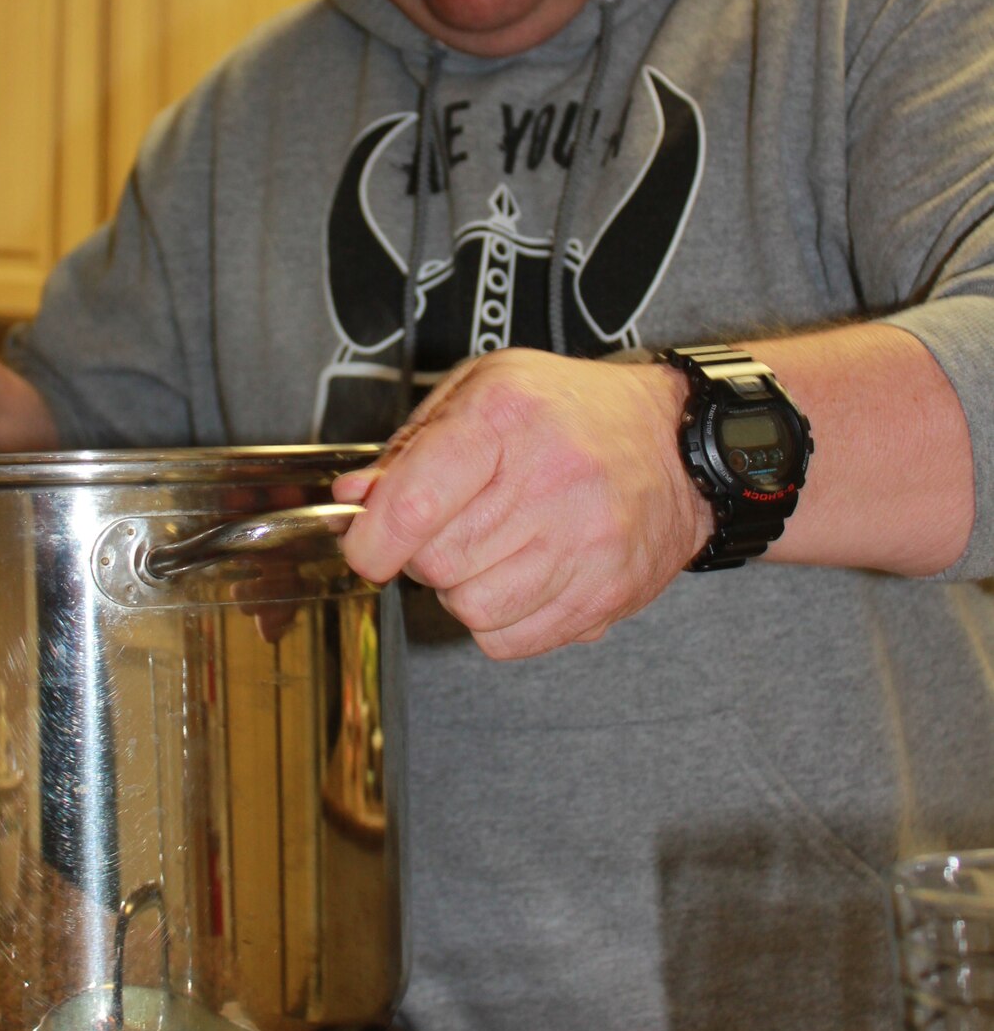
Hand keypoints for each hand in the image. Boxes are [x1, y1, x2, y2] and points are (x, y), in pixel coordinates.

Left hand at [333, 350, 711, 659]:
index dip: (370, 539)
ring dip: (462, 589)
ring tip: (489, 549)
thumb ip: (411, 445)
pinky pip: (510, 641)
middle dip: (422, 554)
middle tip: (448, 527)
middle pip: (437, 562)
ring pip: (471, 608)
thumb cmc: (572, 411)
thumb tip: (355, 498)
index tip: (365, 545)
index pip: (414, 503)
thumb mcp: (483, 389)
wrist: (676, 442)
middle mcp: (550, 479)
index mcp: (506, 417)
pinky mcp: (606, 593)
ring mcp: (585, 543)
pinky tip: (520, 576)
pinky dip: (499, 619)